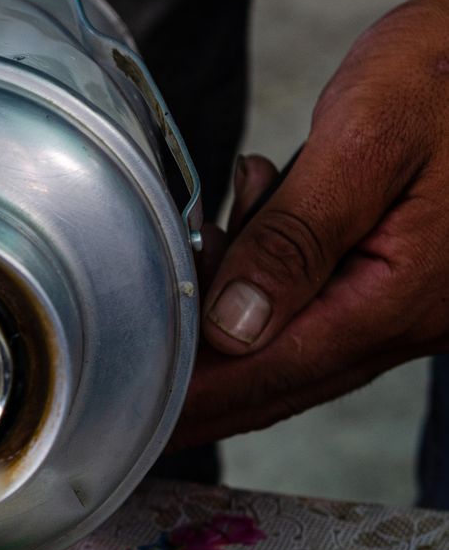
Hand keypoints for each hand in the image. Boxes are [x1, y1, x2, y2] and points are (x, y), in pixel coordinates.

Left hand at [172, 0, 448, 450]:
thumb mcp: (366, 137)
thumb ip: (296, 235)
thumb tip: (233, 327)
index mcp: (404, 297)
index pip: (275, 373)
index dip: (197, 396)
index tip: (132, 412)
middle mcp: (416, 318)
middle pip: (284, 378)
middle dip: (203, 379)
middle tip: (130, 377)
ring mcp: (419, 305)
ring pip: (301, 345)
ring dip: (231, 323)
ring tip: (196, 251)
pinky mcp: (413, 279)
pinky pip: (326, 308)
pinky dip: (270, 287)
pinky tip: (245, 228)